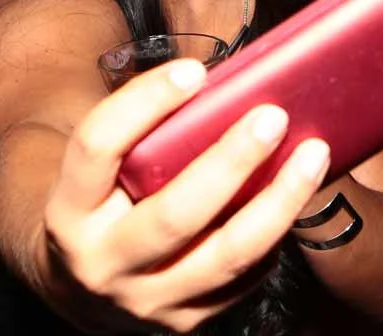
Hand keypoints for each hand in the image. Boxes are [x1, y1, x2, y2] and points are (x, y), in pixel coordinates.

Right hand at [42, 59, 331, 331]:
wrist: (77, 289)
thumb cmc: (99, 205)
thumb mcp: (97, 171)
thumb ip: (140, 133)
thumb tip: (218, 81)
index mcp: (69, 210)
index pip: (98, 147)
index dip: (144, 103)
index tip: (194, 72)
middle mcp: (102, 262)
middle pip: (173, 214)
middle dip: (230, 162)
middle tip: (272, 117)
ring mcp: (145, 301)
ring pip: (225, 257)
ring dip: (278, 203)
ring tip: (313, 155)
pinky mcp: (183, 322)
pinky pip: (241, 280)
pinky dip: (273, 238)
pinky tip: (291, 199)